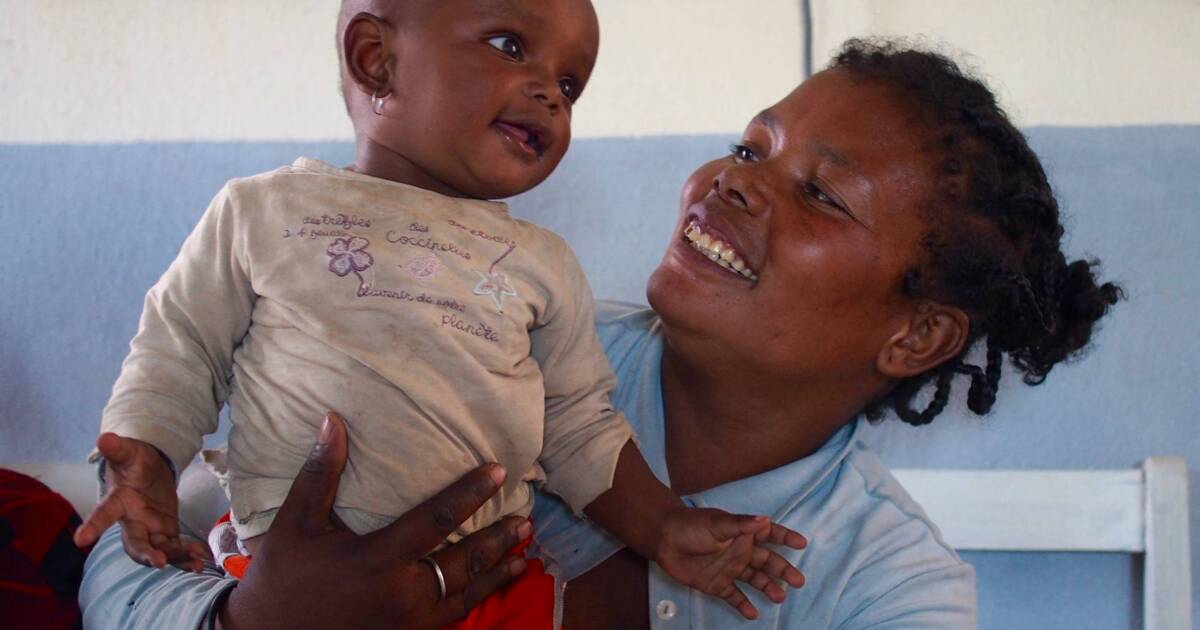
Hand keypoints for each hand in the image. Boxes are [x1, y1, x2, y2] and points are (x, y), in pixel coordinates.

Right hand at [73, 433, 206, 571]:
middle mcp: (132, 521)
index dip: (92, 526)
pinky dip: (186, 557)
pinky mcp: (165, 532)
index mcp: (118, 501)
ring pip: (159, 549)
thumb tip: (104, 437)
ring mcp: (149, 529)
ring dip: (175, 557)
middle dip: (145, 554)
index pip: (103, 514)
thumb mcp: (130, 452)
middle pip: (134, 542)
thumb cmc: (134, 462)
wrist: (149, 470)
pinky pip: (175, 549)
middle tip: (158, 561)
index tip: (80, 540)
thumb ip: (118, 449)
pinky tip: (200, 562)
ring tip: (195, 563)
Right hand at [218, 412, 528, 629]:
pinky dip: (475, 601)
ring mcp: (406, 623)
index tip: (499, 472)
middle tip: (524, 519)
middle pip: (463, 562)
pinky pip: (450, 618)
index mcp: (377, 561)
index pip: (436, 520)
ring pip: (464, 595)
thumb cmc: (279, 578)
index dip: (470, 493)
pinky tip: (488, 587)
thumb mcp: (296, 524)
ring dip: (495, 572)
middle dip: (496, 539)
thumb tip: (332, 421)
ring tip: (521, 552)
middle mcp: (400, 595)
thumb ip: (320, 473)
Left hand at [654, 507, 806, 619]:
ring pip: (755, 580)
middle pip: (767, 562)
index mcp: (743, 534)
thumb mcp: (717, 523)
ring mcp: (730, 568)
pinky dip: (743, 605)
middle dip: (783, 570)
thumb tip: (764, 520)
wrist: (663, 540)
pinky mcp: (717, 584)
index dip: (786, 537)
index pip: (770, 534)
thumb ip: (741, 524)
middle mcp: (740, 551)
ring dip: (768, 588)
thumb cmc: (691, 525)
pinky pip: (734, 596)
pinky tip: (753, 613)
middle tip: (798, 580)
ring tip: (780, 597)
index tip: (801, 543)